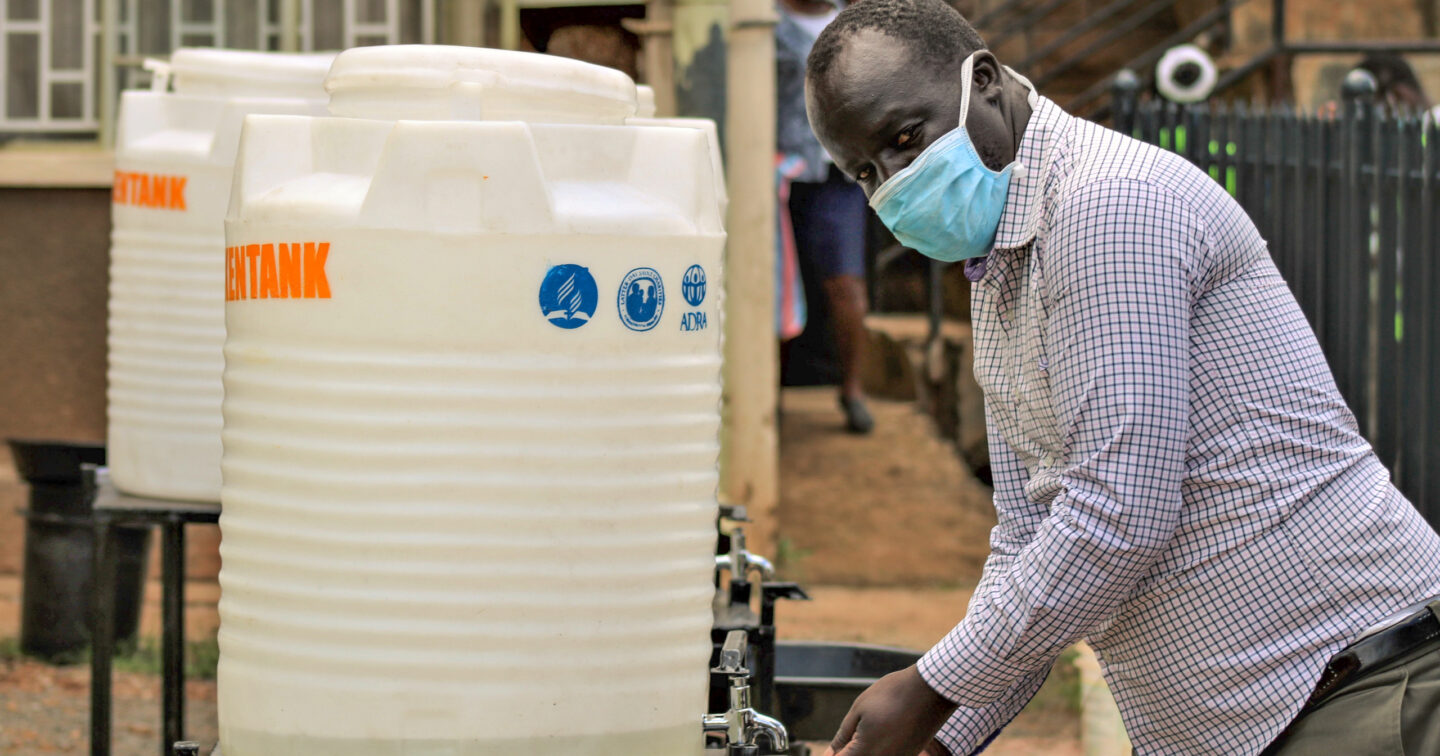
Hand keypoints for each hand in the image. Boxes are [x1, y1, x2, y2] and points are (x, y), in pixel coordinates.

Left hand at [821, 665, 956, 755]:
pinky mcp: (910, 755)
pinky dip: (878, 750)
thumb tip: (831, 752)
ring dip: (863, 751)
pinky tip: (880, 732)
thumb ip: (843, 735)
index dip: (831, 755)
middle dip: (847, 752)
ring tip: (866, 731)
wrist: (931, 689)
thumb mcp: (860, 709)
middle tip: (848, 736)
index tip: (829, 749)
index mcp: (866, 752)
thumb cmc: (893, 694)